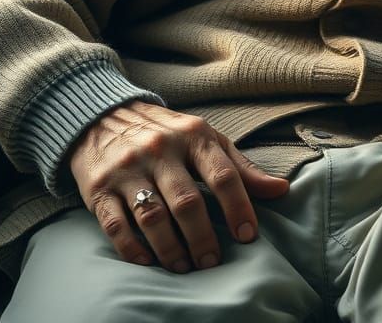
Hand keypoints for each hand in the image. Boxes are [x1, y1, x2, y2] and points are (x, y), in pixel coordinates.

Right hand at [68, 100, 289, 272]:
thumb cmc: (166, 133)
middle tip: (212, 261)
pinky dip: (133, 250)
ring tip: (184, 267)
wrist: (103, 115)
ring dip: (171, 249)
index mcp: (192, 135)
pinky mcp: (99, 188)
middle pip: (187, 201)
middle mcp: (160, 150)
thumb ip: (241, 167)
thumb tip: (282, 190)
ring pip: (152, 217)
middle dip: (203, 238)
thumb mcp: (205, 139)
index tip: (247, 236)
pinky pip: (116, 226)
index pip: (223, 174)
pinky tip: (149, 262)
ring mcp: (128, 169)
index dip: (238, 207)